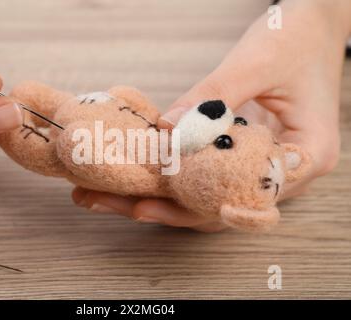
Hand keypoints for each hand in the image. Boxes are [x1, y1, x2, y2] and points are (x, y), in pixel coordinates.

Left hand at [72, 0, 350, 230]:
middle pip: (220, 206)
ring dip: (159, 197)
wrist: (312, 27)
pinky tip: (136, 175)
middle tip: (111, 203)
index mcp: (307, 155)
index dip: (198, 206)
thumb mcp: (257, 62)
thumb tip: (166, 129)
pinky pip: (205, 175)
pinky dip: (172, 177)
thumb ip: (213, 97)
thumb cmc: (297, 38)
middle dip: (164, 207)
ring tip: (108, 197)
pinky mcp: (242, 156)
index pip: (249, 196)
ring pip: (208, 197)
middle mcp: (285, 173)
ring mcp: (262, 167)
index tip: (152, 204)